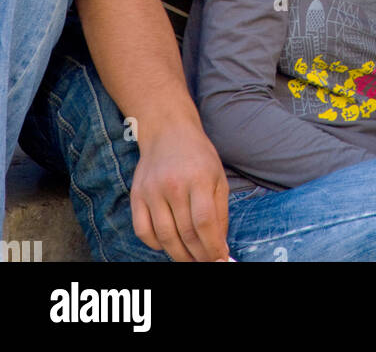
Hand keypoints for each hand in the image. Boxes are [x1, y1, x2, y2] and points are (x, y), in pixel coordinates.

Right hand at [131, 118, 229, 262]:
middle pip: (185, 233)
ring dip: (179, 255)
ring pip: (164, 237)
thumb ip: (220, 212)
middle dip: (198, 255)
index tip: (220, 260)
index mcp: (198, 178)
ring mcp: (152, 191)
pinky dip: (155, 245)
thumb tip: (220, 246)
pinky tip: (168, 244)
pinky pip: (143, 231)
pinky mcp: (136, 195)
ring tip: (190, 259)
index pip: (205, 223)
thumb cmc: (198, 155)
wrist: (167, 130)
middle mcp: (173, 185)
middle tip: (206, 262)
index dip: (213, 247)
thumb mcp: (218, 177)